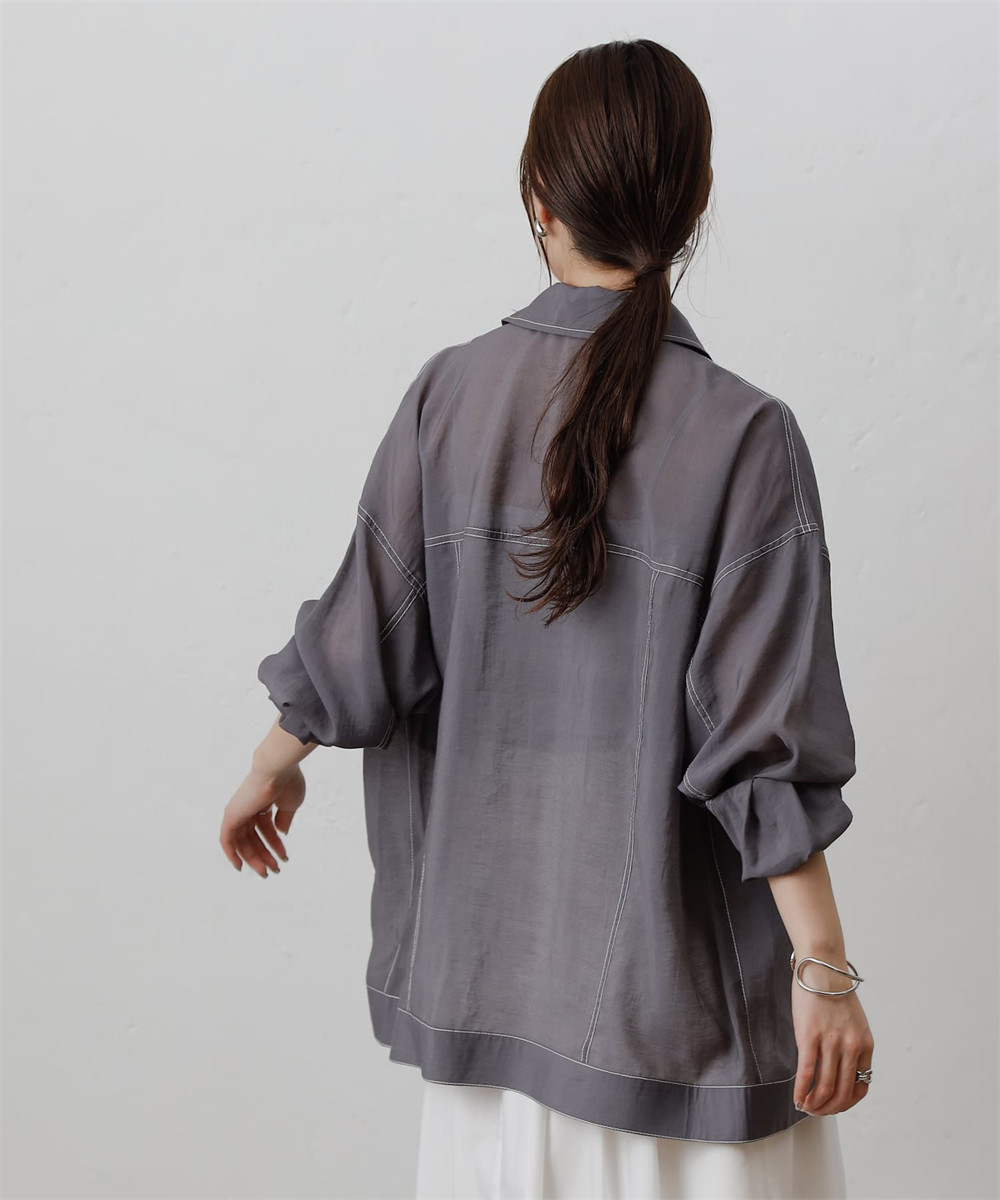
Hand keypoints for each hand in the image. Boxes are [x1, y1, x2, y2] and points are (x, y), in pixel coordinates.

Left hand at [219, 764, 304, 877]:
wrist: (277, 771)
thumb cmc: (287, 783)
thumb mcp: (291, 805)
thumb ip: (284, 820)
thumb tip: (281, 833)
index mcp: (263, 803)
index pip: (266, 829)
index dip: (275, 845)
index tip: (283, 858)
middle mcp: (249, 808)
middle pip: (254, 838)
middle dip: (265, 855)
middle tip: (274, 870)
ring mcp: (239, 812)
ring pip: (243, 842)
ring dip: (254, 858)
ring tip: (266, 872)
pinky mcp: (231, 816)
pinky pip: (226, 840)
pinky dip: (231, 853)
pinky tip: (239, 866)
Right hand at [791, 957, 874, 1115]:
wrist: (821, 967)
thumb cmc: (833, 992)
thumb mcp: (853, 1021)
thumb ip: (850, 1045)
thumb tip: (838, 1071)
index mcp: (865, 1044)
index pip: (860, 1087)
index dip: (846, 1102)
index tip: (834, 1106)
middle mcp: (851, 1046)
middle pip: (842, 1091)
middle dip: (828, 1108)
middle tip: (816, 1112)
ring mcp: (831, 1042)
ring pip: (825, 1087)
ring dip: (814, 1104)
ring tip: (805, 1107)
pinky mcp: (810, 1036)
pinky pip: (807, 1073)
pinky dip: (801, 1090)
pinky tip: (796, 1098)